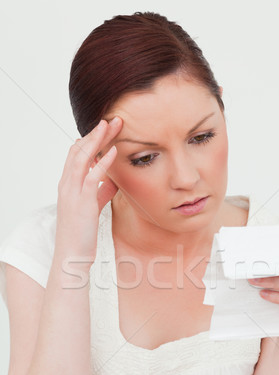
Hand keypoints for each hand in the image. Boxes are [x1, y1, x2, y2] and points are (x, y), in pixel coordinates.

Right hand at [55, 117, 122, 263]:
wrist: (72, 255)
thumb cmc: (82, 233)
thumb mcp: (93, 208)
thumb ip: (100, 192)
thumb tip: (112, 180)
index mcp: (68, 184)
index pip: (76, 154)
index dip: (90, 139)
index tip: (106, 127)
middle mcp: (67, 185)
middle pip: (79, 150)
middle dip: (95, 133)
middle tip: (112, 119)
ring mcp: (73, 192)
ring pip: (82, 158)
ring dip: (98, 140)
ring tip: (112, 125)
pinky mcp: (82, 203)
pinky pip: (92, 177)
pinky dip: (103, 162)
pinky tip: (114, 151)